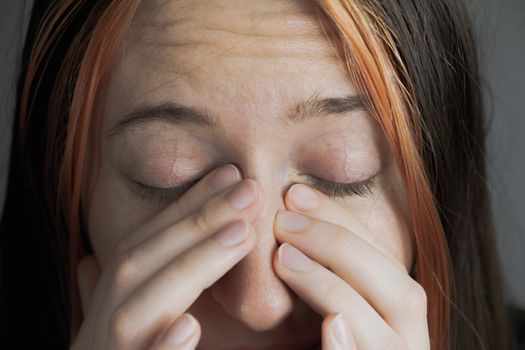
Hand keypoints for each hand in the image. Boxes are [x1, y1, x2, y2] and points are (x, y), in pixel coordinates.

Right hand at [72, 164, 263, 349]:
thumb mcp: (115, 334)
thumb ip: (109, 301)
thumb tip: (87, 264)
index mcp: (106, 311)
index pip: (145, 246)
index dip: (184, 208)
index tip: (228, 176)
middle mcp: (100, 329)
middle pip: (144, 264)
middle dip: (195, 222)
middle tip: (247, 187)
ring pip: (141, 309)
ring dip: (189, 267)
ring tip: (239, 234)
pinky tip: (188, 328)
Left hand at [273, 183, 428, 348]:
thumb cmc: (303, 342)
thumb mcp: (314, 309)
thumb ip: (322, 274)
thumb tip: (293, 218)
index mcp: (398, 318)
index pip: (385, 262)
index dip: (342, 223)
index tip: (296, 193)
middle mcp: (409, 344)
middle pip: (399, 292)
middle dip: (340, 247)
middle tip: (283, 220)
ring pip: (384, 334)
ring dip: (331, 289)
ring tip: (283, 258)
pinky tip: (332, 325)